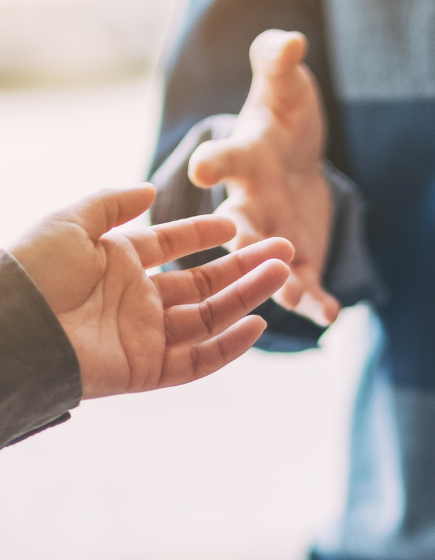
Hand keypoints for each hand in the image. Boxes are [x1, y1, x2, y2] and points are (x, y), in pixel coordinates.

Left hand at [7, 184, 292, 397]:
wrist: (16, 326)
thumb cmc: (33, 271)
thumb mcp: (70, 223)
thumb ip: (112, 204)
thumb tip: (150, 190)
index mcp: (120, 265)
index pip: (173, 248)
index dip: (204, 236)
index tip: (236, 225)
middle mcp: (139, 301)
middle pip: (204, 284)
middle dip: (244, 267)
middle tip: (282, 250)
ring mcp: (147, 336)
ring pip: (211, 318)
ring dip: (247, 298)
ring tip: (281, 275)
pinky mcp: (150, 370)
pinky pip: (199, 360)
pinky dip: (230, 346)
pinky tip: (257, 324)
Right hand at [188, 29, 337, 325]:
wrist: (298, 162)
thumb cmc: (284, 120)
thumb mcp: (286, 89)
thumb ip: (280, 64)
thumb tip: (291, 42)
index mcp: (243, 162)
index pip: (223, 160)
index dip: (215, 160)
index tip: (204, 164)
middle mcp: (250, 206)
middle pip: (239, 224)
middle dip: (242, 236)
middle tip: (243, 244)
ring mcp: (273, 238)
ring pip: (268, 267)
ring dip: (279, 282)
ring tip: (295, 299)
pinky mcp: (299, 262)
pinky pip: (306, 286)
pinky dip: (316, 302)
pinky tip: (331, 315)